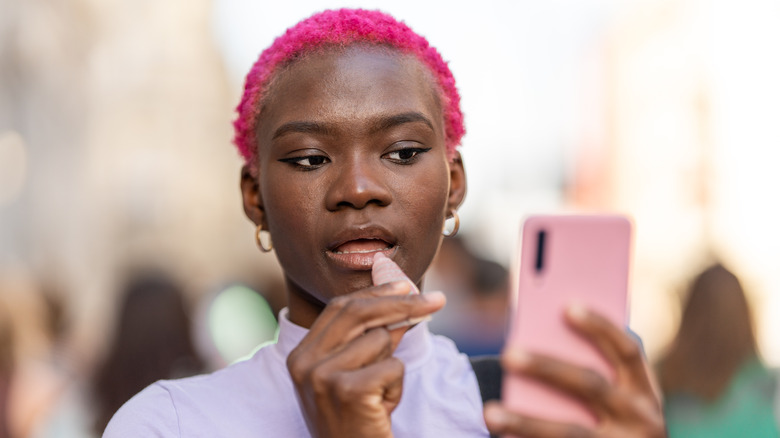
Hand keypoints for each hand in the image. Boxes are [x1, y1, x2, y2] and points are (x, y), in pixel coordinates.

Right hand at [286, 282, 445, 437]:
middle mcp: (305, 363)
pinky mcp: (348, 391)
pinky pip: (393, 366)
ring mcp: (323, 376)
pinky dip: (397, 386)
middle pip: (359, 312)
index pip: (340, 307)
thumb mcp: (358, 373)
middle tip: (436, 301)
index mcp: (301, 355)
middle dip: (403, 303)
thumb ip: (374, 335)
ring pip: (381, 339)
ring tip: (379, 395)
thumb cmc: (357, 420)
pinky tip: (382, 408)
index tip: (405, 284)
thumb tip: (403, 296)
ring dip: (392, 365)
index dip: (376, 293)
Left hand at [484, 306, 666, 436]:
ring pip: (567, 432)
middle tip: (507, 355)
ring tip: (489, 413)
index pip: (628, 351)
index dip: (601, 327)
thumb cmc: (615, 428)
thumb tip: (543, 342)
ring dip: (525, 422)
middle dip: (546, 367)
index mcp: (647, 394)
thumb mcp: (620, 405)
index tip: (568, 307)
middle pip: (590, 385)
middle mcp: (642, 422)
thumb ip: (597, 375)